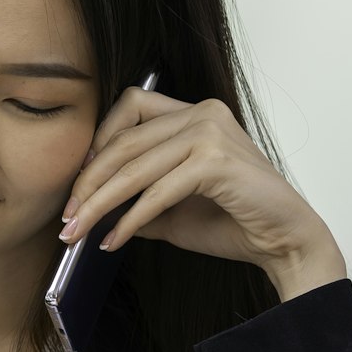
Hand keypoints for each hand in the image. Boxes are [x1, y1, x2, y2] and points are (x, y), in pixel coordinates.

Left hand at [58, 87, 346, 299]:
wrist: (285, 242)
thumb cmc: (235, 222)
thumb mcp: (170, 210)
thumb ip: (135, 200)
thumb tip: (88, 208)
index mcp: (195, 114)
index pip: (131, 108)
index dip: (98, 142)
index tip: (79, 182)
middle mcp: (203, 114)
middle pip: (124, 141)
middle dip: (87, 183)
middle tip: (67, 218)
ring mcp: (211, 134)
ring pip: (134, 167)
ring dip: (99, 204)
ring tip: (78, 232)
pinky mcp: (216, 162)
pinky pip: (156, 192)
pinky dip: (130, 220)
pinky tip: (114, 240)